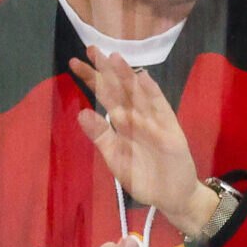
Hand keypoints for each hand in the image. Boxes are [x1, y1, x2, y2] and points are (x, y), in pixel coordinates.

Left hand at [70, 50, 219, 236]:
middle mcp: (137, 117)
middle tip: (92, 49)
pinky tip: (143, 79)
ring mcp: (154, 122)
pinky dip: (153, 95)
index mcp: (122, 123)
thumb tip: (82, 113)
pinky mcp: (170, 131)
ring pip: (138, 95)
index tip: (75, 62)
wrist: (171, 197)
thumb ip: (101, 137)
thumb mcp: (117, 159)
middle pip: (120, 90)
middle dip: (106, 71)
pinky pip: (161, 110)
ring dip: (127, 77)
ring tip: (114, 58)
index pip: (105, 96)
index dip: (91, 79)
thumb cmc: (144, 178)